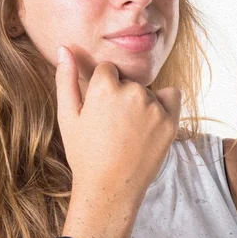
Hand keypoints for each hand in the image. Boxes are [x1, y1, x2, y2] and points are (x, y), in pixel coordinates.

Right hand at [54, 45, 181, 203]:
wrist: (110, 189)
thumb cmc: (84, 154)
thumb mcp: (68, 116)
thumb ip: (66, 79)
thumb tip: (64, 48)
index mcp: (103, 87)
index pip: (107, 70)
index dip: (102, 89)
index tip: (100, 111)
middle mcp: (131, 91)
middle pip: (128, 80)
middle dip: (121, 96)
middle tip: (113, 126)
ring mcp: (154, 106)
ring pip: (147, 91)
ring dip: (141, 103)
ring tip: (130, 132)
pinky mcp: (171, 121)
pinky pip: (172, 95)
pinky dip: (165, 103)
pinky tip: (152, 121)